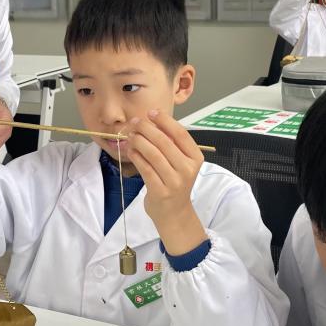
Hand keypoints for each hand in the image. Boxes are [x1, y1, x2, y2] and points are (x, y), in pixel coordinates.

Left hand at [127, 111, 206, 254]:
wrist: (174, 213)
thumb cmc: (175, 183)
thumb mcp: (180, 163)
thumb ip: (170, 144)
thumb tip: (150, 121)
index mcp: (195, 158)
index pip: (180, 134)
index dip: (165, 121)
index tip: (151, 112)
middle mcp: (187, 169)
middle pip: (164, 142)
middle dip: (147, 129)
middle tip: (135, 122)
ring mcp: (174, 181)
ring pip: (153, 154)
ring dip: (138, 141)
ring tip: (130, 135)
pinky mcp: (160, 191)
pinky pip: (145, 168)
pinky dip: (136, 156)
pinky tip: (130, 150)